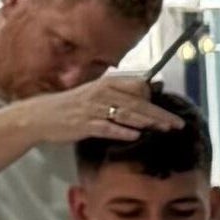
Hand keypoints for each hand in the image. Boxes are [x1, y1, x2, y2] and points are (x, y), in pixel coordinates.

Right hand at [12, 75, 179, 149]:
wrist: (41, 115)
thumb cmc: (74, 105)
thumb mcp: (98, 93)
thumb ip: (123, 92)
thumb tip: (152, 86)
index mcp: (106, 83)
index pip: (137, 87)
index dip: (153, 99)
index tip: (167, 111)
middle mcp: (101, 93)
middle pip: (137, 103)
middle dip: (159, 114)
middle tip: (178, 124)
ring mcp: (92, 109)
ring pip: (125, 115)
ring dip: (147, 122)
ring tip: (165, 129)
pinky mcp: (84, 124)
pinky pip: (106, 128)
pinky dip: (121, 132)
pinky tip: (135, 136)